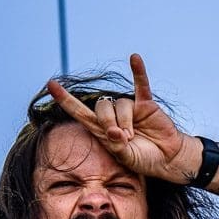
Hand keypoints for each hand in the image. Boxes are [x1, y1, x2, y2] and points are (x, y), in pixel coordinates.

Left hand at [46, 54, 198, 183]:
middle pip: (100, 107)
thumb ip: (117, 147)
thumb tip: (115, 131)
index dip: (66, 100)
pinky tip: (134, 58)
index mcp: (102, 131)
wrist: (168, 158)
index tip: (51, 85)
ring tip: (133, 136)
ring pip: (119, 104)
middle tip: (122, 138)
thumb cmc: (145, 160)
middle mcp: (113, 116)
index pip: (80, 112)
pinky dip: (138, 71)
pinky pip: (141, 84)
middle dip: (108, 122)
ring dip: (125, 121)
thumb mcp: (127, 159)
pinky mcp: (145, 104)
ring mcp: (129, 108)